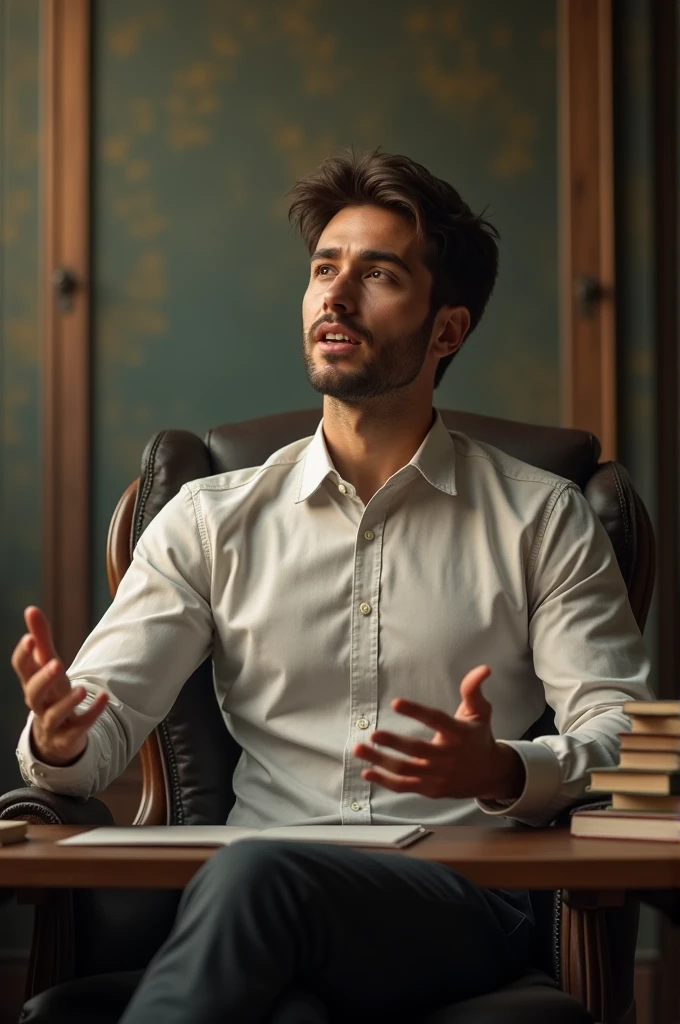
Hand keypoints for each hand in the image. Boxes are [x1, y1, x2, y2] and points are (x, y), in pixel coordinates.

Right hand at [11, 606, 107, 766]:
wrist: (55, 736)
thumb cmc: (50, 692)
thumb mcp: (46, 665)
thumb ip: (41, 638)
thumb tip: (30, 609)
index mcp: (32, 683)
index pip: (21, 669)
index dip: (23, 655)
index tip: (29, 638)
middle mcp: (39, 703)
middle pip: (33, 693)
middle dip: (43, 678)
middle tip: (55, 662)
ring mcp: (52, 722)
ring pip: (54, 715)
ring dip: (68, 702)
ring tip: (82, 688)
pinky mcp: (70, 735)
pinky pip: (79, 727)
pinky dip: (92, 713)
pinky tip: (105, 697)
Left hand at [353, 665, 524, 800]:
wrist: (490, 775)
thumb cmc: (479, 737)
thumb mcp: (481, 712)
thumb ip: (473, 690)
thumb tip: (483, 669)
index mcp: (459, 734)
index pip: (436, 720)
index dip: (416, 711)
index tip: (395, 703)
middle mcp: (448, 757)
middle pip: (417, 749)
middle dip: (393, 742)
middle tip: (373, 734)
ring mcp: (437, 775)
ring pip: (405, 769)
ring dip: (380, 761)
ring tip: (358, 749)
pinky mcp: (430, 789)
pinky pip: (404, 786)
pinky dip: (385, 781)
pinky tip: (366, 772)